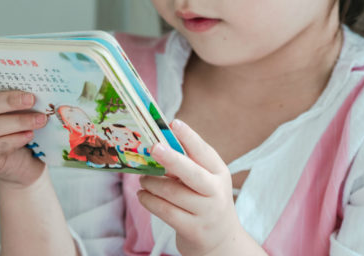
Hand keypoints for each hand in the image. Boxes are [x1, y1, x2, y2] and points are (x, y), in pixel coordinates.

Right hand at [0, 66, 47, 188]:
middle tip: (31, 98)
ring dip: (19, 121)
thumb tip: (44, 85)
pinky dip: (15, 139)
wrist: (24, 166)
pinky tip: (29, 135)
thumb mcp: (23, 112)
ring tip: (40, 120)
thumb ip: (25, 99)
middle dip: (9, 100)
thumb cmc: (24, 132)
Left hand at [137, 120, 259, 255]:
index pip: (204, 152)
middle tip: (154, 148)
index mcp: (219, 172)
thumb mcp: (206, 181)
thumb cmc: (207, 202)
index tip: (174, 123)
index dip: (189, 136)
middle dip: (172, 159)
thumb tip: (158, 148)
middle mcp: (216, 192)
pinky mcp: (193, 230)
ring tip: (143, 178)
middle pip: (192, 173)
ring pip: (172, 192)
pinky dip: (149, 200)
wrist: (221, 241)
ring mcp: (206, 213)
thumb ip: (188, 165)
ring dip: (152, 183)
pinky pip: (165, 211)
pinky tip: (142, 195)